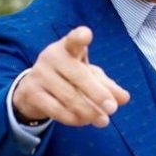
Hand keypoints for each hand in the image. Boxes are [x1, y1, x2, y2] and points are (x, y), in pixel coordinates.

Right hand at [12, 26, 129, 127]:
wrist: (33, 88)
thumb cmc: (68, 77)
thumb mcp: (88, 76)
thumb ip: (107, 86)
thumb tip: (124, 98)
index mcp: (67, 48)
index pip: (73, 40)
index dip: (79, 37)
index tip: (86, 35)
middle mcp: (50, 57)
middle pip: (78, 76)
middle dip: (97, 94)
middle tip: (112, 109)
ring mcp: (39, 75)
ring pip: (69, 96)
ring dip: (89, 111)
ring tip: (103, 120)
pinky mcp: (32, 93)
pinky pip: (57, 110)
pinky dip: (73, 118)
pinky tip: (83, 120)